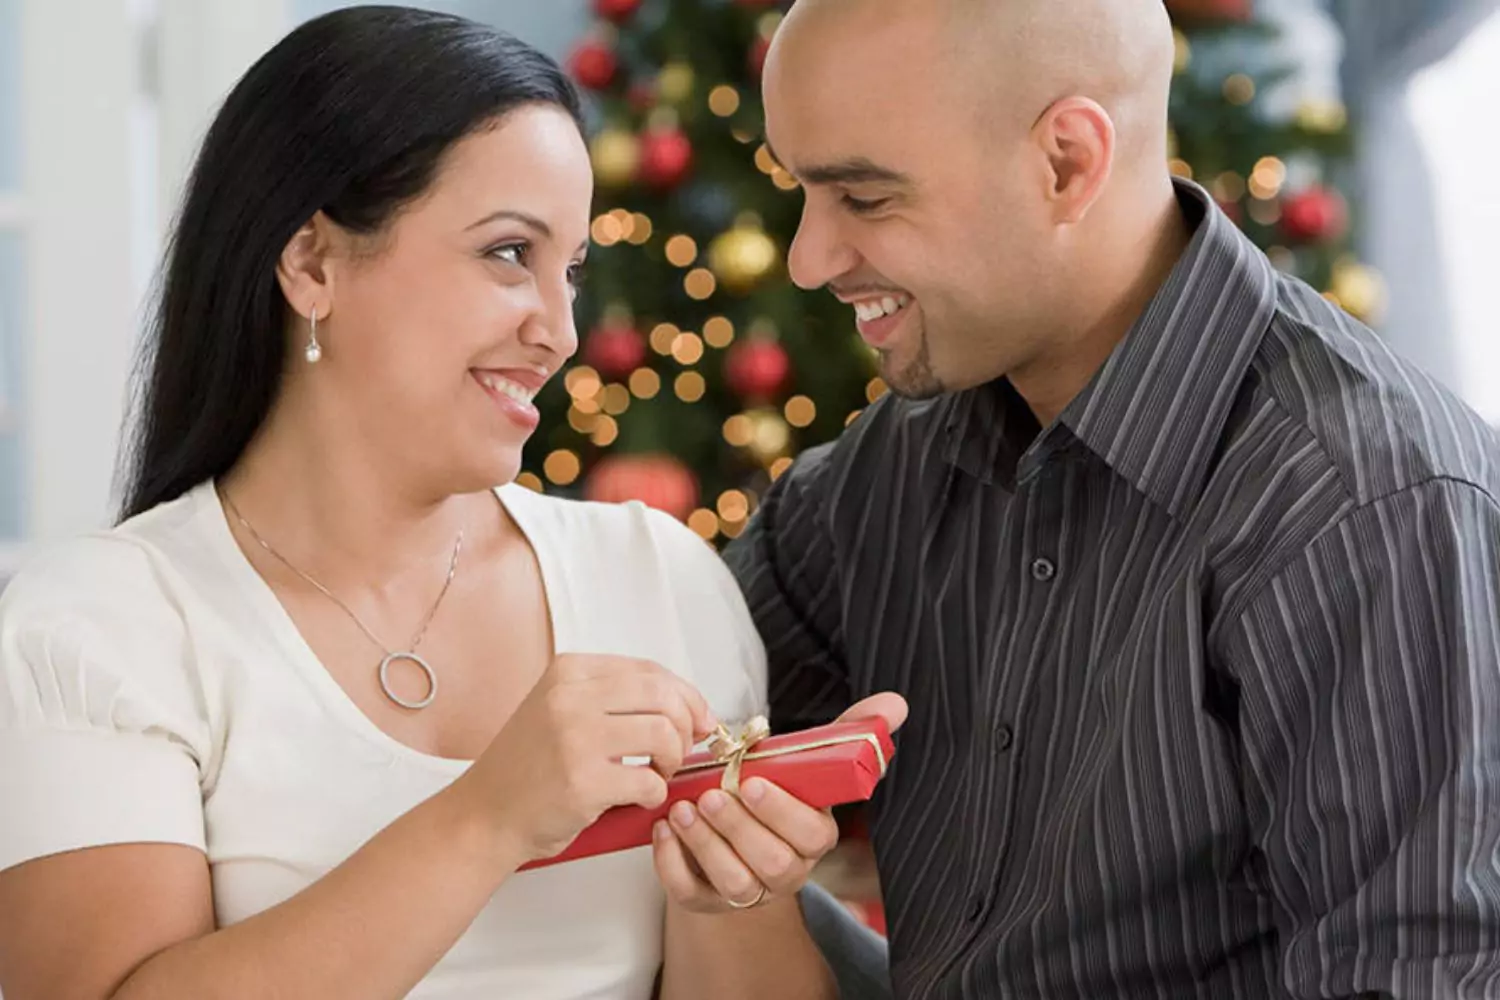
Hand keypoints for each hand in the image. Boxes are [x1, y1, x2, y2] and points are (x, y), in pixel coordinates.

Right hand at [456, 653, 718, 864]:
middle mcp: (570, 696)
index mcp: (570, 671)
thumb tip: (693, 709)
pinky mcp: (583, 782)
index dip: (687, 696)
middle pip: (664, 697)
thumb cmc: (529, 768)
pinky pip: (650, 781)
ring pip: (664, 734)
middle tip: (678, 752)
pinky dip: (655, 793)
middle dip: (686, 726)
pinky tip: (637, 797)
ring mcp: (575, 738)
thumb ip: (616, 699)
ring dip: (673, 760)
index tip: (700, 719)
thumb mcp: (562, 709)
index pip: (652, 671)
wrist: (484, 815)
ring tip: (657, 773)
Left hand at [652, 691, 908, 912]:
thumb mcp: (809, 758)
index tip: (751, 781)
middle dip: (738, 828)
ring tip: (681, 809)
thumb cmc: (774, 787)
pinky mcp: (707, 899)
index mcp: (815, 836)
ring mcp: (748, 890)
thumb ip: (849, 732)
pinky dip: (672, 863)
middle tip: (710, 795)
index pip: (809, 834)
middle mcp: (787, 870)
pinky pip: (690, 893)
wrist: (734, 826)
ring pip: (733, 882)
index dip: (780, 811)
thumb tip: (895, 703)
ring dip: (704, 844)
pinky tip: (663, 829)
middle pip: (771, 862)